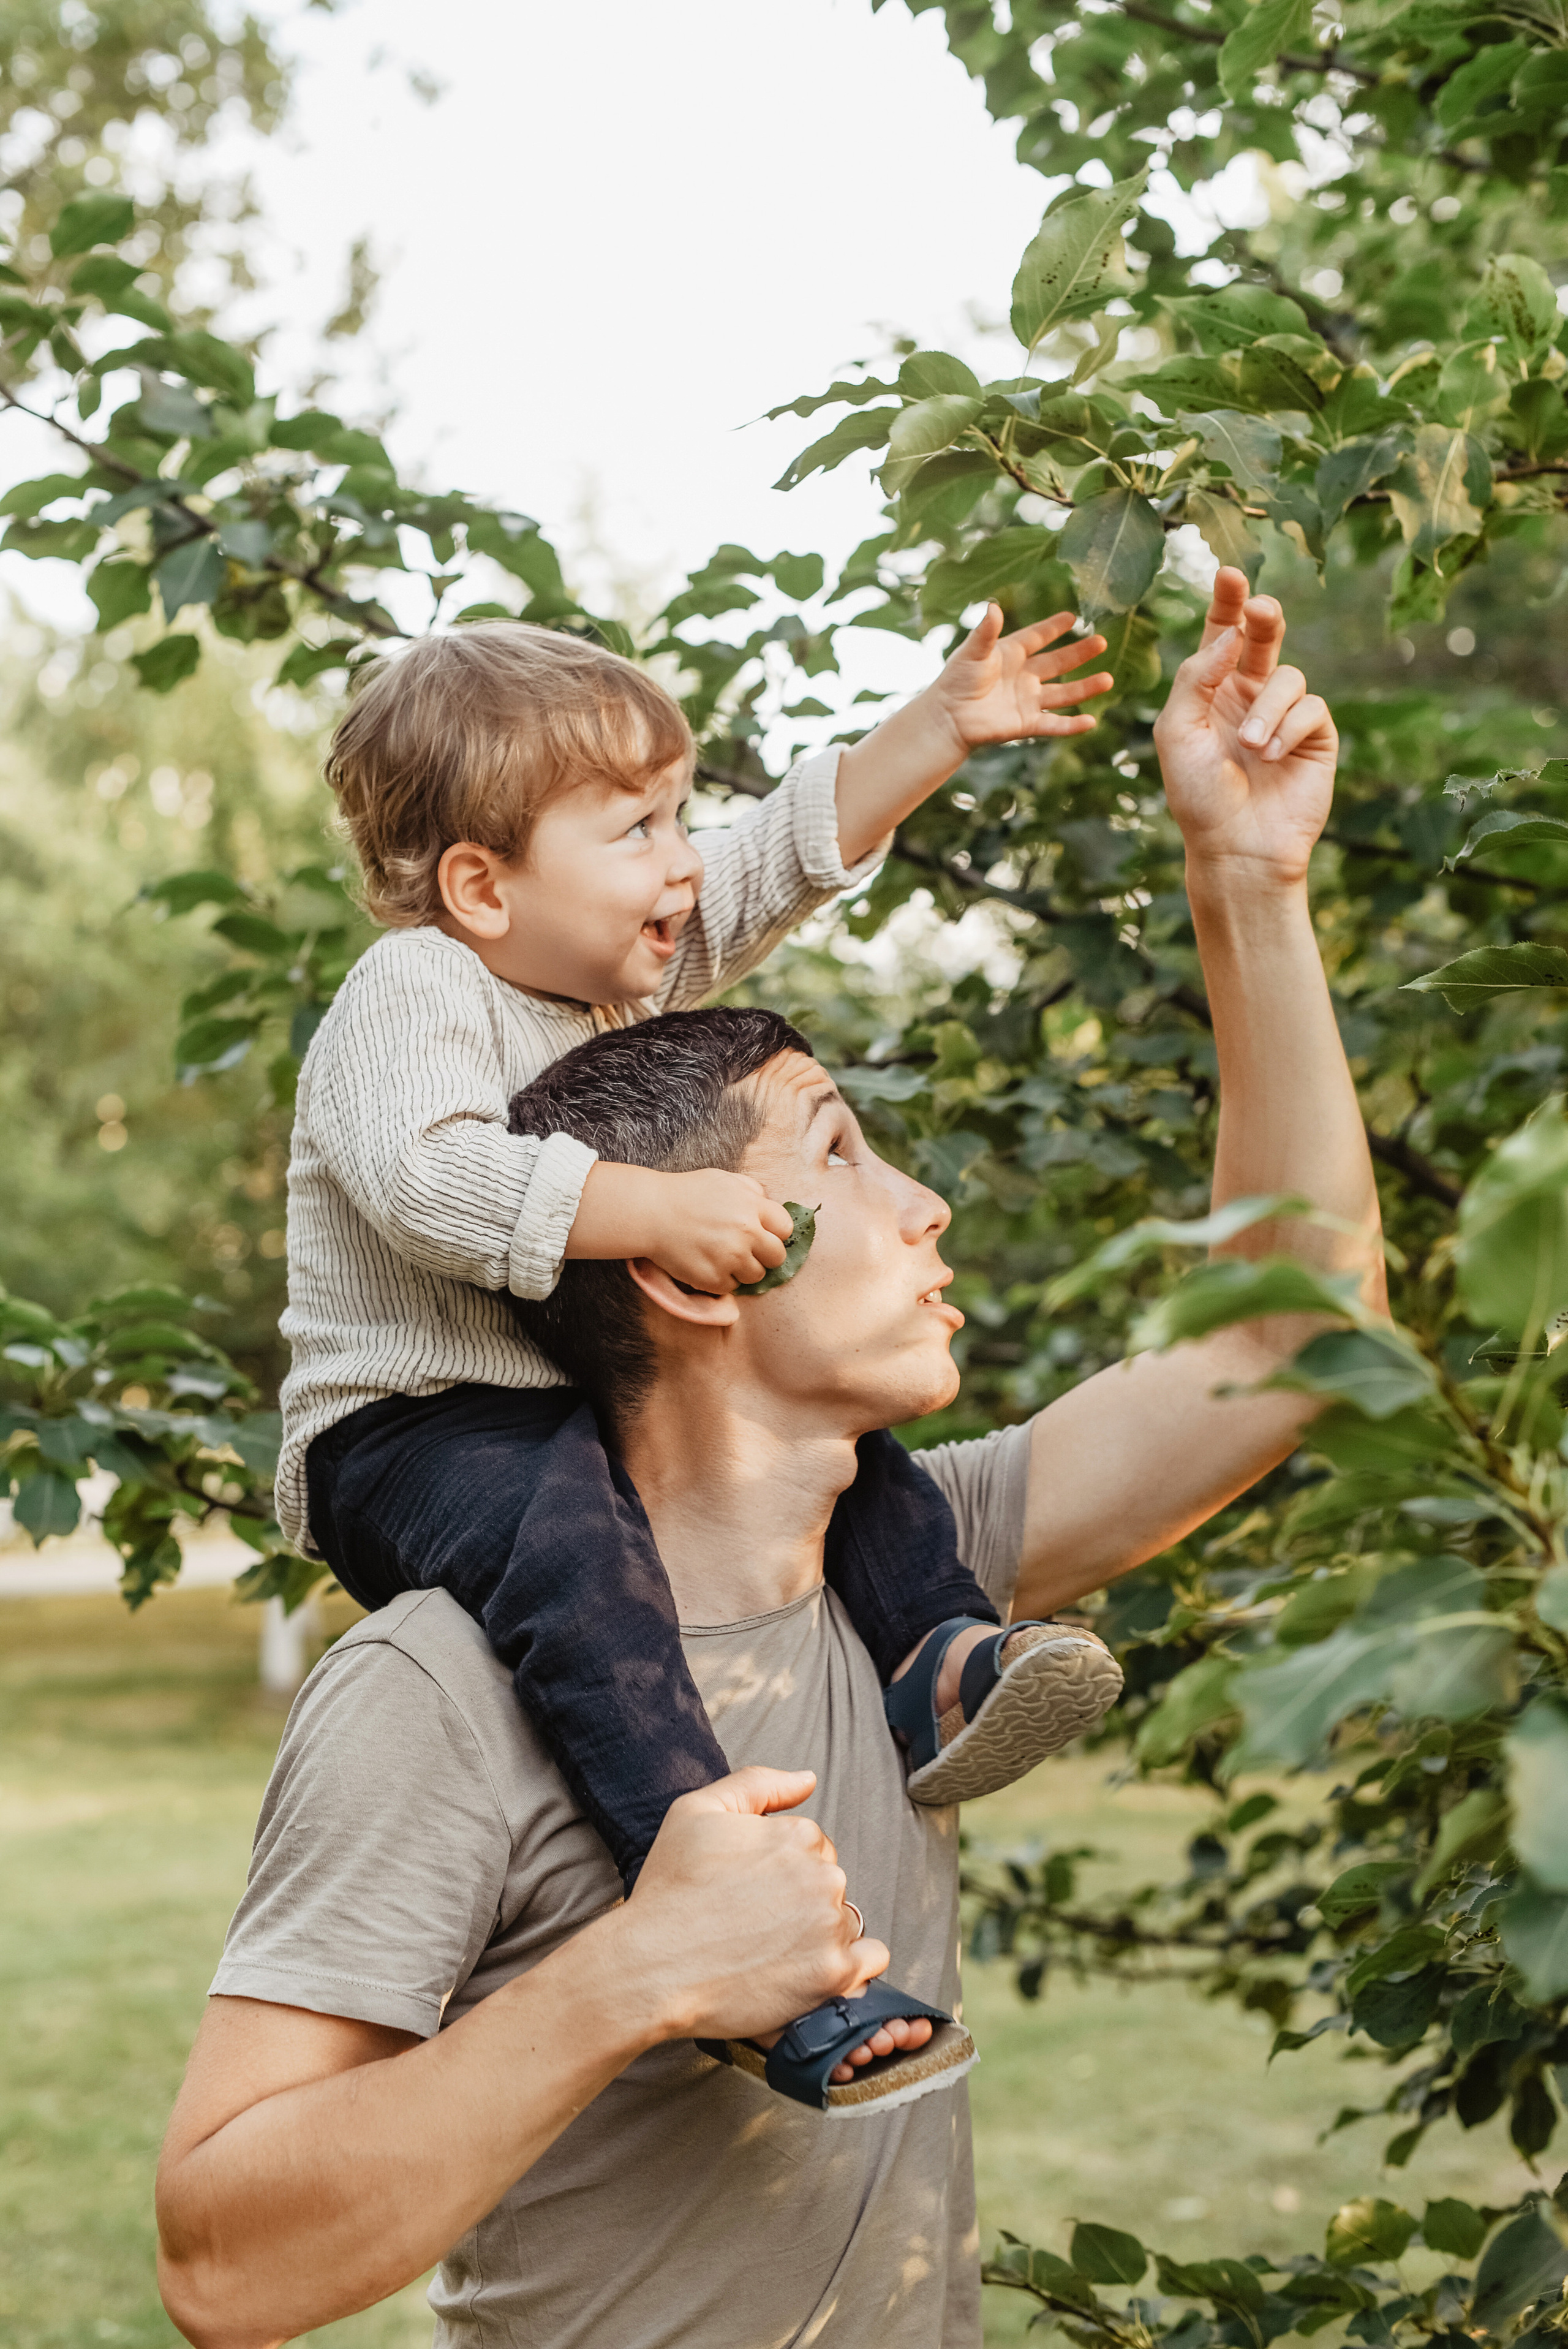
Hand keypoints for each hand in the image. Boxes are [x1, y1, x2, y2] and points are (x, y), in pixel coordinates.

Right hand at [566, 1161, 791, 1289]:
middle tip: (746, 1251)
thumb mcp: (723, 1180)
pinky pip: (731, 1287)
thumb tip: (767, 1202)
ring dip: (743, 1269)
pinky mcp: (714, 1278)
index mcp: (752, 1206)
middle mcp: (747, 1232)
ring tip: (723, 1257)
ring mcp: (731, 1257)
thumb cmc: (685, 1193)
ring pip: (756, 1275)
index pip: (785, 1228)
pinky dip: (721, 1280)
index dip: (775, 1233)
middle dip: (764, 1255)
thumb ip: (750, 1190)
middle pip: (777, 1256)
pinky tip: (706, 1264)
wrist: (650, 1213)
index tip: (763, 1235)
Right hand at [610, 1767, 886, 2046]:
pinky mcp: (832, 1976)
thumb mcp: (697, 1810)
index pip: (813, 1847)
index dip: (780, 1869)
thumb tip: (807, 1779)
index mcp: (798, 1835)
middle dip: (800, 1901)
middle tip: (753, 1924)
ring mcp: (830, 1927)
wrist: (649, 1968)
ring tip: (770, 1953)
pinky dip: (850, 1968)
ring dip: (819, 1936)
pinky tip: (810, 1971)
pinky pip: (870, 1963)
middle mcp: (823, 1876)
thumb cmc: (668, 1892)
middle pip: (830, 1885)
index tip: (750, 1891)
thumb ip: (758, 1784)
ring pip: (846, 1923)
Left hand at [930, 603, 1112, 754]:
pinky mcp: (1026, 723)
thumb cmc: (955, 681)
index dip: (1053, 627)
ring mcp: (1027, 700)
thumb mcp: (972, 652)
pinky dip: (1071, 725)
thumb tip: (993, 606)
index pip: (1037, 637)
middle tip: (1101, 642)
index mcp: (1011, 654)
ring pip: (1063, 693)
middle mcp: (1023, 676)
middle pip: (1058, 663)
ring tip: (1109, 679)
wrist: (947, 717)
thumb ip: (986, 631)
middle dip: (1080, 654)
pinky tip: (1091, 722)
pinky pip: (1054, 724)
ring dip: (1086, 687)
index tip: (1072, 617)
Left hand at [1152, 567, 1337, 889]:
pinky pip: (1310, 708)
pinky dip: (1288, 729)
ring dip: (1267, 709)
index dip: (1227, 602)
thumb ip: (1195, 678)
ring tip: (1251, 747)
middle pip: (1264, 637)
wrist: (1234, 846)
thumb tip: (1229, 632)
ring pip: (1288, 677)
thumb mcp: (1176, 731)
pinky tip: (1271, 756)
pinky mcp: (1316, 736)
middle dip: (1264, 616)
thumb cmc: (1196, 794)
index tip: (1228, 573)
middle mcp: (1250, 695)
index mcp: (1212, 691)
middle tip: (1260, 607)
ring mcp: (1285, 715)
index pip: (1222, 634)